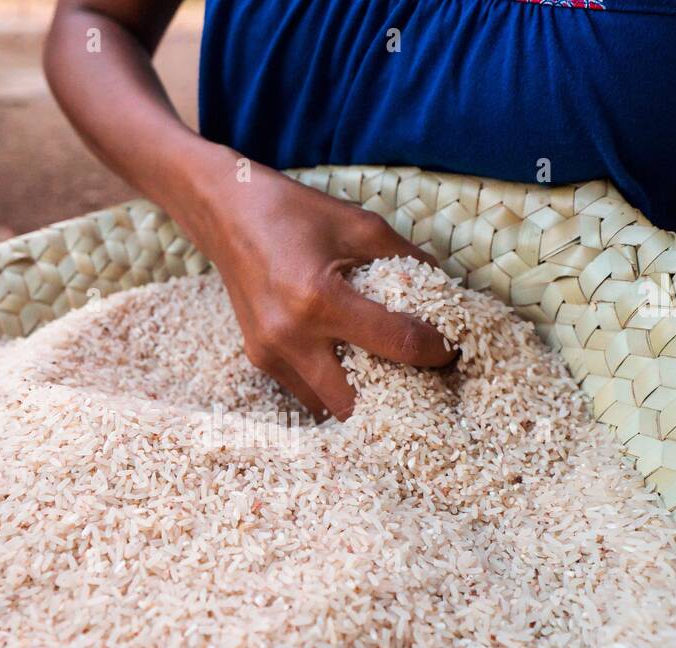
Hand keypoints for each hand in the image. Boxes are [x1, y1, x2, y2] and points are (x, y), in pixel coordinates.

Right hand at [178, 159, 455, 419]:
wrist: (225, 213)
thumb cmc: (292, 212)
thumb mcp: (358, 224)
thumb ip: (407, 260)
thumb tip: (448, 291)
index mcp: (319, 299)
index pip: (396, 344)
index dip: (434, 351)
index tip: (451, 350)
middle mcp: (290, 336)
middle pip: (355, 403)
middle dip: (392, 399)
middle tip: (417, 379)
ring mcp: (269, 353)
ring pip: (326, 406)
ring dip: (359, 398)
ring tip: (384, 375)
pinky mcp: (258, 358)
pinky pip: (304, 391)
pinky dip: (331, 386)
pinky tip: (348, 365)